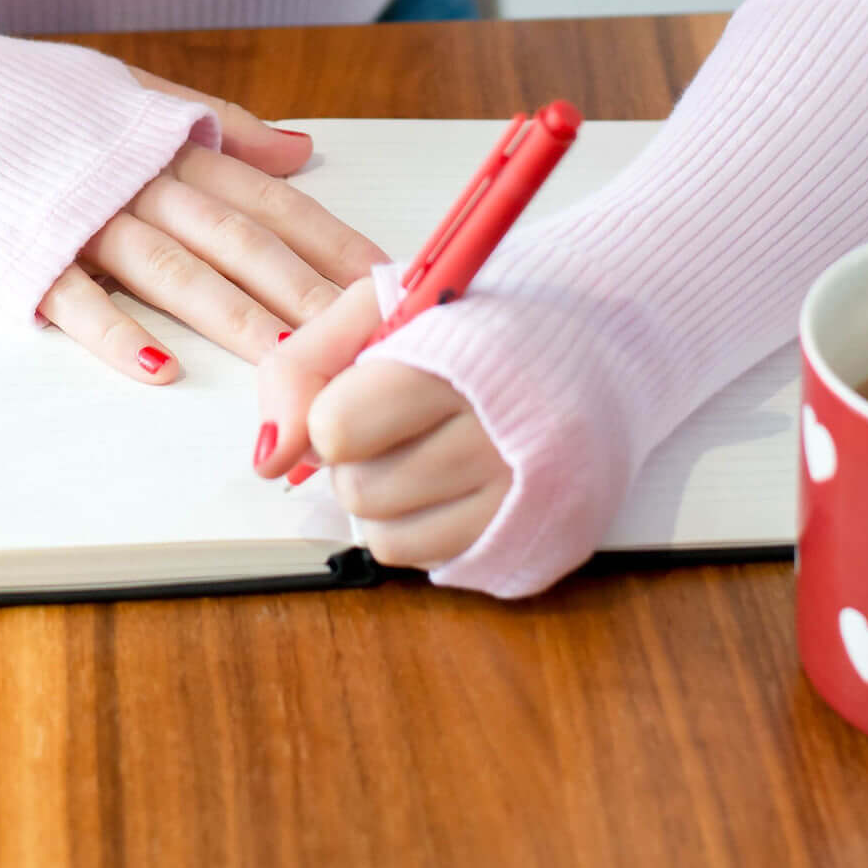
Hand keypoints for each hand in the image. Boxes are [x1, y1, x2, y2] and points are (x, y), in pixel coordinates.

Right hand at [35, 73, 389, 385]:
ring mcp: (82, 214)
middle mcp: (138, 178)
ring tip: (284, 362)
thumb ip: (217, 123)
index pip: (270, 201)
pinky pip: (75, 298)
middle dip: (303, 293)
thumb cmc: (28, 101)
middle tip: (358, 342)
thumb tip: (300, 150)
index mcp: (169, 145)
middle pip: (238, 242)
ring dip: (232, 318)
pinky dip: (116, 334)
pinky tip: (157, 370)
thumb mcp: (129, 93)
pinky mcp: (25, 249)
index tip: (384, 284)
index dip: (331, 242)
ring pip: (173, 271)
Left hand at [251, 278, 512, 567]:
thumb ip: (305, 366)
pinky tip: (450, 482)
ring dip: (384, 497)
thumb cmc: (482, 319)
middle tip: (396, 419)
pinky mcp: (536, 542)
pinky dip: (423, 525)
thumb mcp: (384, 304)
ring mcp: (525, 499)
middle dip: (357, 456)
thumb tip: (267, 457)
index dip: (332, 411)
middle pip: (359, 489)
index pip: (339, 427)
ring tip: (423, 448)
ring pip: (386, 538)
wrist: (600, 339)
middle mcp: (503, 438)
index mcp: (465, 360)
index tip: (360, 389)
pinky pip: (432, 562)